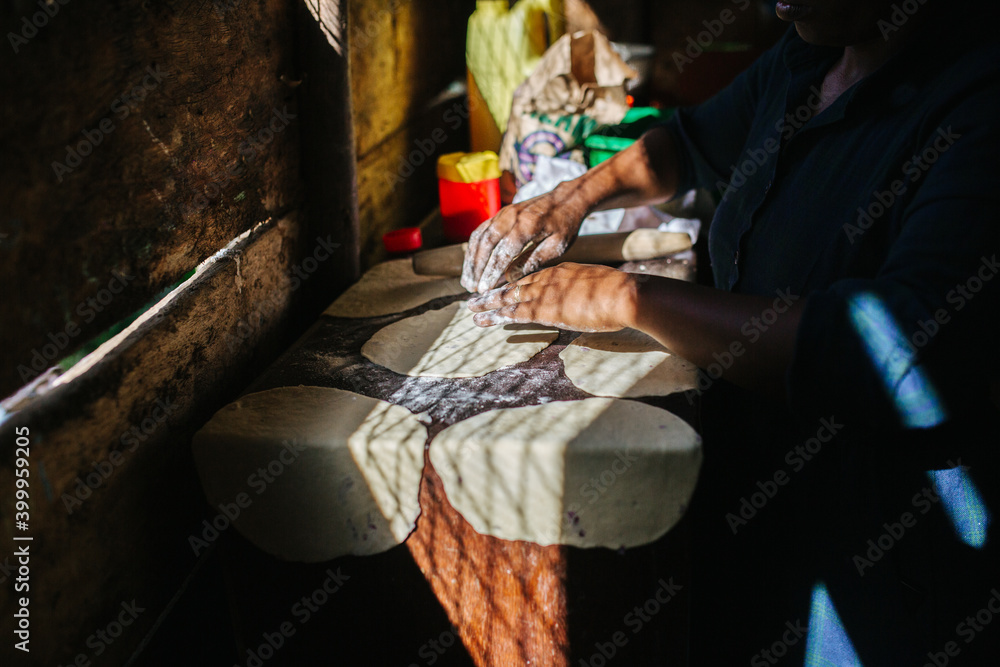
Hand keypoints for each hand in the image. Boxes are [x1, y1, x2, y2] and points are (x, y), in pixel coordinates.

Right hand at [461, 183, 586, 293]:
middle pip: (486, 244)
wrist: (565, 198)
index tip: (485, 289)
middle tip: (472, 288)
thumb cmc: (564, 225)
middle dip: (477, 268)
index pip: (503, 252)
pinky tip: (472, 264)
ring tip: (468, 281)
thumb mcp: (556, 246)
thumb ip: (533, 260)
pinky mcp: (500, 213)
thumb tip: (510, 277)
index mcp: (527, 225)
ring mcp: (503, 213)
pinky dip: (473, 249)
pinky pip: (481, 231)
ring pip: (479, 237)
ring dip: (471, 261)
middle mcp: (511, 216)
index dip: (492, 272)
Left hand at [467, 263, 638, 332]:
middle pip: (514, 284)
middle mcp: (547, 278)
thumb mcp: (596, 288)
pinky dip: (496, 315)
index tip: (501, 288)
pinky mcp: (544, 309)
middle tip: (476, 296)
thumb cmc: (619, 294)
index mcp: (561, 272)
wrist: (623, 295)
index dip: (513, 283)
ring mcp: (544, 292)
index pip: (531, 277)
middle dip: (493, 291)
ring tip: (471, 309)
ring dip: (488, 304)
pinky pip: (513, 312)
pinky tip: (483, 319)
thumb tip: (583, 304)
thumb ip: (583, 294)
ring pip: (508, 297)